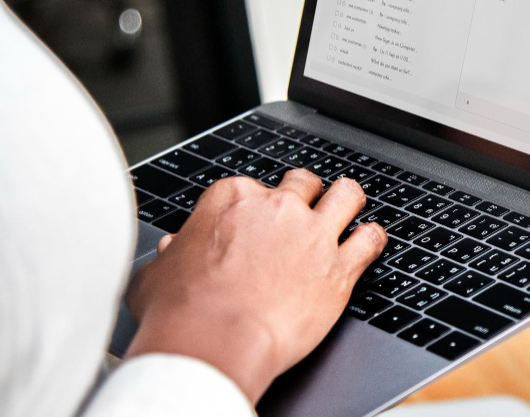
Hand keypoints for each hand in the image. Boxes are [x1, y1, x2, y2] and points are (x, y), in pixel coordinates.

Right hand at [123, 170, 386, 402]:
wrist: (213, 345)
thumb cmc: (180, 313)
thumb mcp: (157, 274)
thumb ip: (170, 255)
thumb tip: (170, 251)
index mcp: (232, 199)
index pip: (253, 187)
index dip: (256, 208)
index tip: (255, 225)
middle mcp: (277, 208)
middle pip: (303, 183)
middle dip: (304, 195)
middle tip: (301, 213)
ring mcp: (312, 234)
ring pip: (346, 195)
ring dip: (346, 202)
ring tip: (346, 210)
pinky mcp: (338, 268)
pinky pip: (371, 239)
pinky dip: (372, 239)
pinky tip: (368, 243)